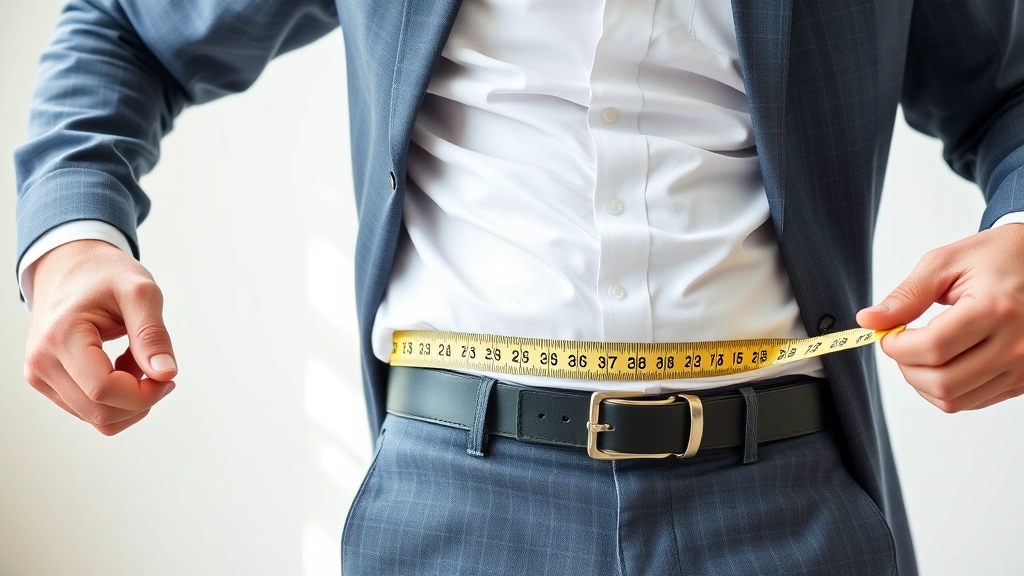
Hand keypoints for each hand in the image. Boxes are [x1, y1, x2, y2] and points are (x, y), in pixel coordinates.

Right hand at [24, 239, 176, 434]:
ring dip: (129, 399)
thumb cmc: (104, 273)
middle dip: (141, 400)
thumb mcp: (140, 292)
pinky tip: (122, 366)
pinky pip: (88, 409)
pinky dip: (115, 397)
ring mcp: (40, 375)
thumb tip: (166, 374)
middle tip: (160, 370)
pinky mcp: (46, 382)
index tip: (167, 376)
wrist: (70, 265)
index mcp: (61, 336)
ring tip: (136, 360)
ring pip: (96, 418)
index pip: (104, 390)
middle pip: (100, 412)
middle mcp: (42, 362)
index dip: (144, 393)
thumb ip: (153, 334)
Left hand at [857, 224, 1023, 412]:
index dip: (896, 345)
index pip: (931, 348)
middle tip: (900, 345)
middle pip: (942, 382)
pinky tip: (941, 363)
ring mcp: (1022, 367)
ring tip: (919, 353)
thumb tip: (870, 320)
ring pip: (954, 399)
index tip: (887, 334)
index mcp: (995, 309)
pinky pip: (972, 401)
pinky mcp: (1023, 380)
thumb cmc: (997, 258)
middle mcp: (1015, 344)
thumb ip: (906, 296)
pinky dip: (945, 389)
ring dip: (922, 382)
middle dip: (906, 367)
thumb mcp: (946, 264)